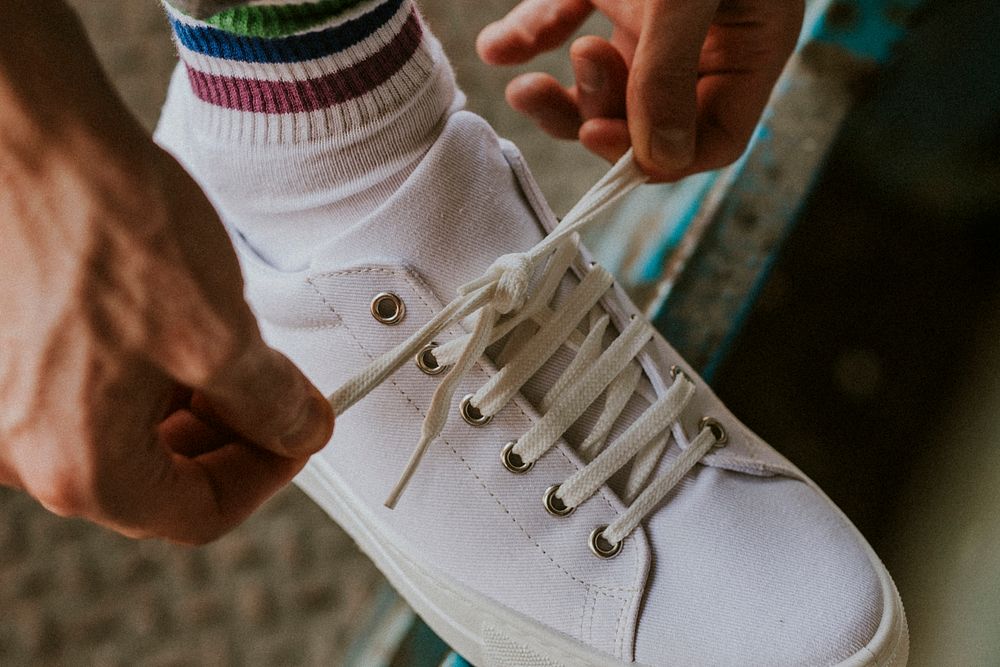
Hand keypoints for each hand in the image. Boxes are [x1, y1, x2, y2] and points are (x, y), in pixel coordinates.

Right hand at [0, 0, 332, 543]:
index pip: (201, 514)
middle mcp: (37, 450)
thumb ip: (273, 406)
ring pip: (145, 441)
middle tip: (280, 396)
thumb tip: (299, 430)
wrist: (46, 144)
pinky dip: (167, 382)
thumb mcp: (223, 337)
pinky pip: (114, 401)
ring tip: (239, 354)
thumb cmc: (110, 227)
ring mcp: (29, 410)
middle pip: (170, 482)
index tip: (300, 433)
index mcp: (82, 466)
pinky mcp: (35, 369)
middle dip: (237, 438)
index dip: (269, 474)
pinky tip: (195, 337)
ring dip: (206, 409)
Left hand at [477, 0, 803, 180]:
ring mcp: (649, 16)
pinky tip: (497, 46)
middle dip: (599, 114)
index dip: (659, 154)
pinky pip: (562, 25)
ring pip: (600, 88)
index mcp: (743, 48)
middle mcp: (697, 42)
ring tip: (526, 77)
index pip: (711, 138)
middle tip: (580, 72)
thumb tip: (656, 160)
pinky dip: (527, 37)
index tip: (605, 139)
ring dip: (558, 95)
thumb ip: (668, 73)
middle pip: (644, 120)